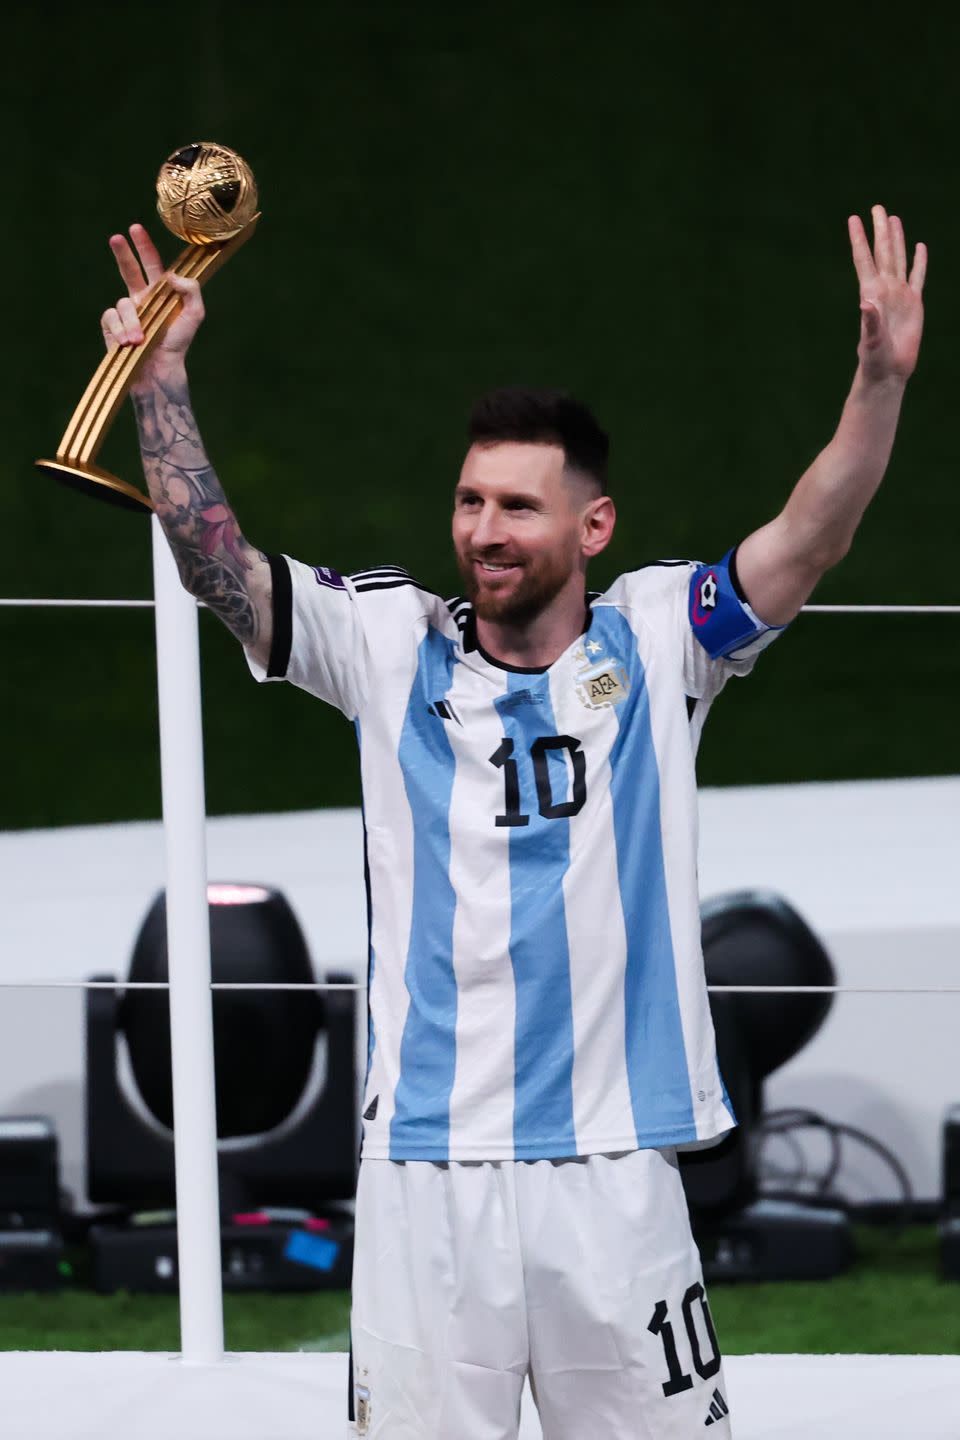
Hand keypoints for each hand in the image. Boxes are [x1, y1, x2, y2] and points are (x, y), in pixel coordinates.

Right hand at [100, 223, 204, 384]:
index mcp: (159, 294)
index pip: (151, 265)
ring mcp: (125, 313)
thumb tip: (170, 275)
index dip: (144, 247)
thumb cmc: (178, 344)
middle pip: (128, 270)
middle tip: (116, 238)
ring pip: (123, 304)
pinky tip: (127, 343)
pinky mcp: (112, 327)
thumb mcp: (194, 315)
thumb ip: (190, 291)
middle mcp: (141, 299)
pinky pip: (111, 318)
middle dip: (122, 253)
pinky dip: (119, 330)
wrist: (160, 370)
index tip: (135, 228)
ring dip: (131, 322)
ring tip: (139, 340)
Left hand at [848, 205, 925, 383]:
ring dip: (896, 239)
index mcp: (872, 293)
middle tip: (877, 207)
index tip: (853, 219)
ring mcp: (900, 294)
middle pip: (882, 252)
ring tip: (893, 219)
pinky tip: (919, 246)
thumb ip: (870, 322)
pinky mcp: (914, 303)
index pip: (864, 259)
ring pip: (899, 258)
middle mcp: (885, 289)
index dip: (859, 239)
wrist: (889, 370)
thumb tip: (866, 304)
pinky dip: (919, 261)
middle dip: (880, 230)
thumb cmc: (875, 358)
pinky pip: (918, 276)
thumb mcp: (871, 340)